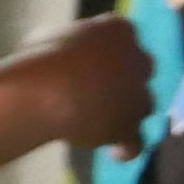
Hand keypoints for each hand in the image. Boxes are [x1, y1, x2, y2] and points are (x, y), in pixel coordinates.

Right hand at [49, 14, 153, 154]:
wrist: (45, 91)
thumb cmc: (40, 57)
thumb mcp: (52, 36)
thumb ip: (74, 42)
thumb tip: (71, 52)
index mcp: (119, 31)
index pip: (122, 35)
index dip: (107, 49)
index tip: (89, 57)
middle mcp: (139, 59)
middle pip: (140, 68)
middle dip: (123, 77)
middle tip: (96, 87)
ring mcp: (140, 95)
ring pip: (142, 104)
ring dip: (125, 111)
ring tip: (101, 120)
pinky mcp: (130, 126)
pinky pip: (135, 142)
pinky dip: (126, 147)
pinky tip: (114, 152)